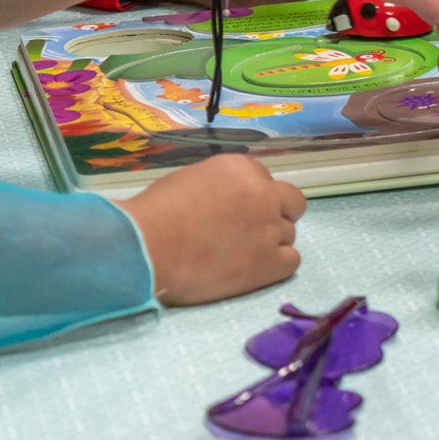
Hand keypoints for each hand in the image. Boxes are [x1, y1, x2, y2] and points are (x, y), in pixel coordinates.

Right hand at [120, 153, 305, 304]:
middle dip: (276, 214)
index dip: (251, 197)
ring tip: (239, 256)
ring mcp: (269, 228)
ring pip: (288, 234)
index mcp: (242, 168)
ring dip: (270, 243)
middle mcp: (263, 193)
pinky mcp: (269, 263)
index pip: (264, 180)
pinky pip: (292, 261)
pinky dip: (276, 266)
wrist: (146, 248)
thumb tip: (227, 200)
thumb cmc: (156, 213)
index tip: (235, 212)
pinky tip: (252, 271)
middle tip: (250, 232)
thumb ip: (221, 186)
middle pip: (291, 202)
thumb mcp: (192, 180)